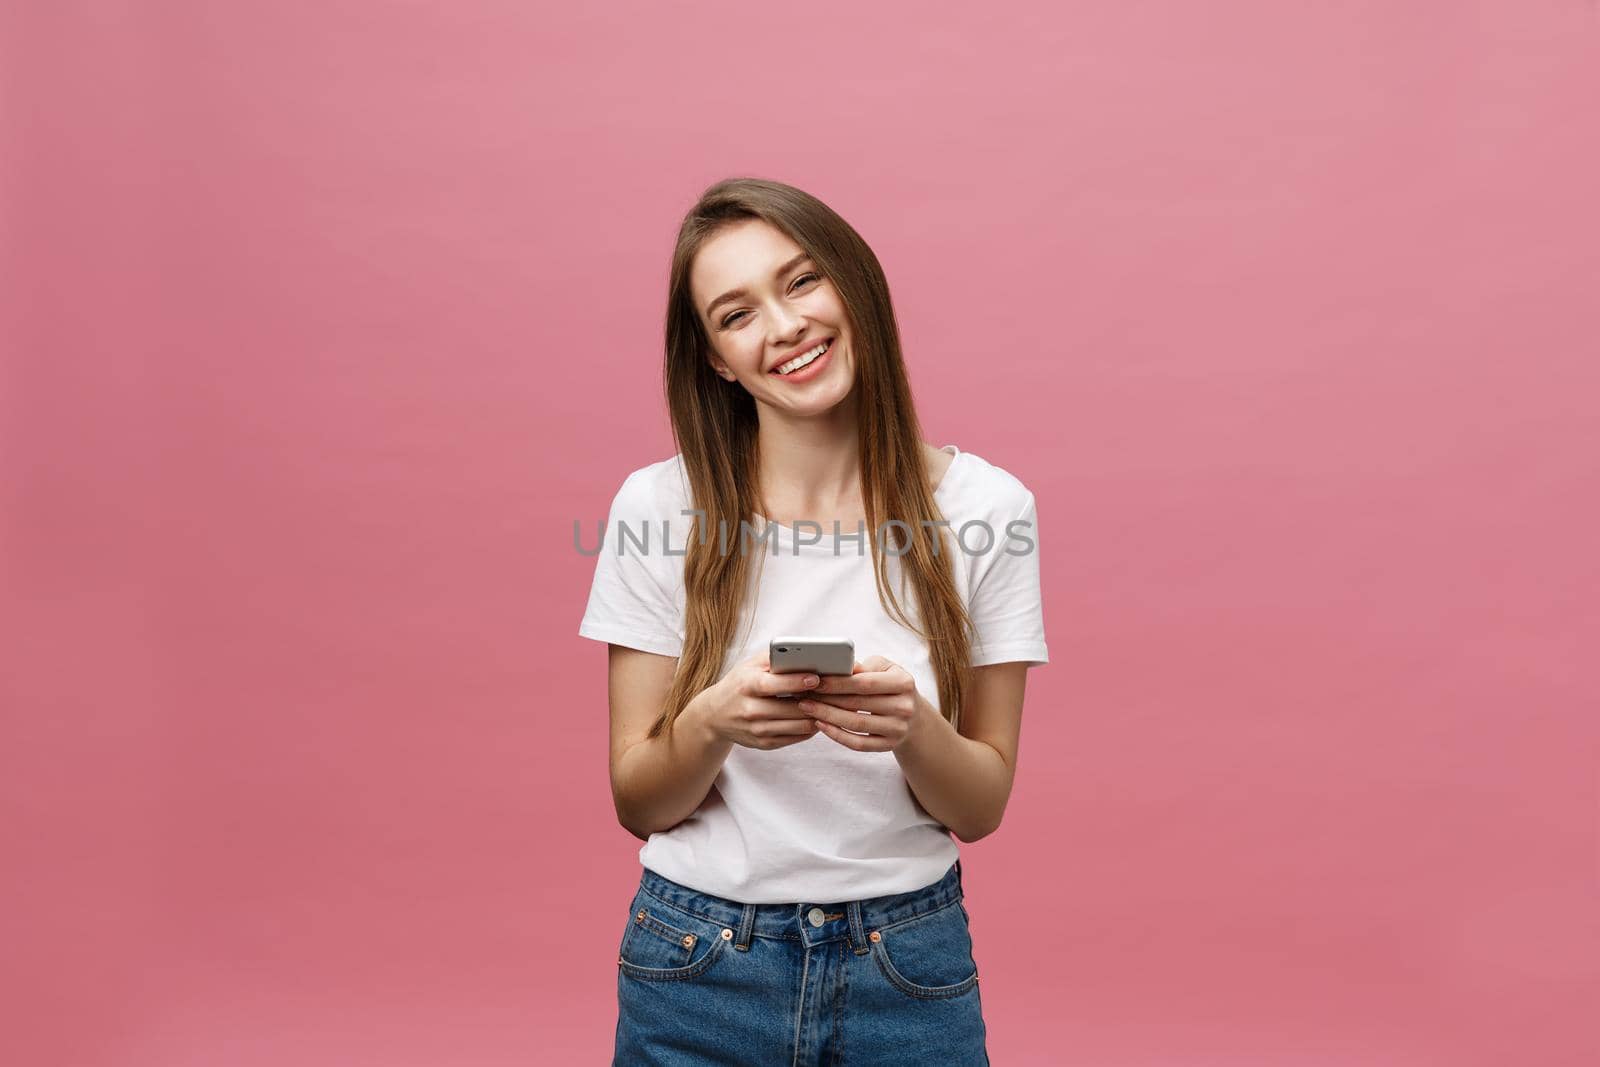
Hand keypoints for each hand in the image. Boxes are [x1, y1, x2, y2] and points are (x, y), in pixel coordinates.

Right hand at [694, 650, 822, 750]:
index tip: (817, 677)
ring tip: (830, 704)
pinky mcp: (763, 744)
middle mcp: (751, 710)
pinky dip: (810, 727)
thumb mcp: (750, 666)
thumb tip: (806, 655)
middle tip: (835, 692)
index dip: (797, 681)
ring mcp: (757, 730)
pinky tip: (817, 717)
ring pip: (798, 725)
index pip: (775, 685)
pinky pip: (795, 737)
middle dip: (816, 700)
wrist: (714, 715)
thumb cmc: (739, 684)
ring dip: (817, 715)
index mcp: (747, 686)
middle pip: (792, 708)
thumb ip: (775, 658)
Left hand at [795, 656, 925, 752]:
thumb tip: (838, 667)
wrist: (914, 716)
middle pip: (858, 704)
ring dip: (827, 716)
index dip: (838, 683)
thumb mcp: (885, 669)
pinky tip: (821, 725)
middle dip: (827, 699)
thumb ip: (863, 667)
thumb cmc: (891, 685)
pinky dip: (837, 735)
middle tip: (804, 695)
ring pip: (855, 724)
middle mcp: (904, 707)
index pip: (865, 683)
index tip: (816, 681)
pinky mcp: (889, 745)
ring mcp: (898, 729)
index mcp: (904, 682)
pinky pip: (858, 743)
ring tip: (807, 708)